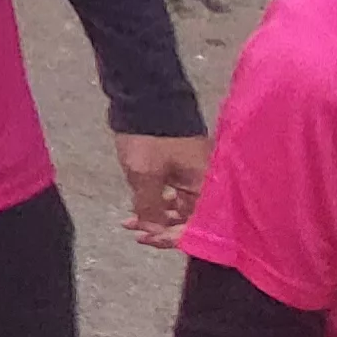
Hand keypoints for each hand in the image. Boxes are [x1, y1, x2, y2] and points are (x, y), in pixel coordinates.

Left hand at [114, 132, 209, 249]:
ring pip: (179, 205)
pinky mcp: (184, 166)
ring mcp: (195, 173)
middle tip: (136, 232)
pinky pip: (175, 191)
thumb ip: (150, 209)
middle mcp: (207, 183)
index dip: (171, 238)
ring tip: (130, 220)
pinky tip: (138, 203)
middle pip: (190, 218)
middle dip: (161, 228)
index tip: (147, 239)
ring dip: (155, 215)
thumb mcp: (145, 176)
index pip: (197, 226)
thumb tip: (154, 232)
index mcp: (206, 188)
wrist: (147, 97)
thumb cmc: (150, 138)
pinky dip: (157, 200)